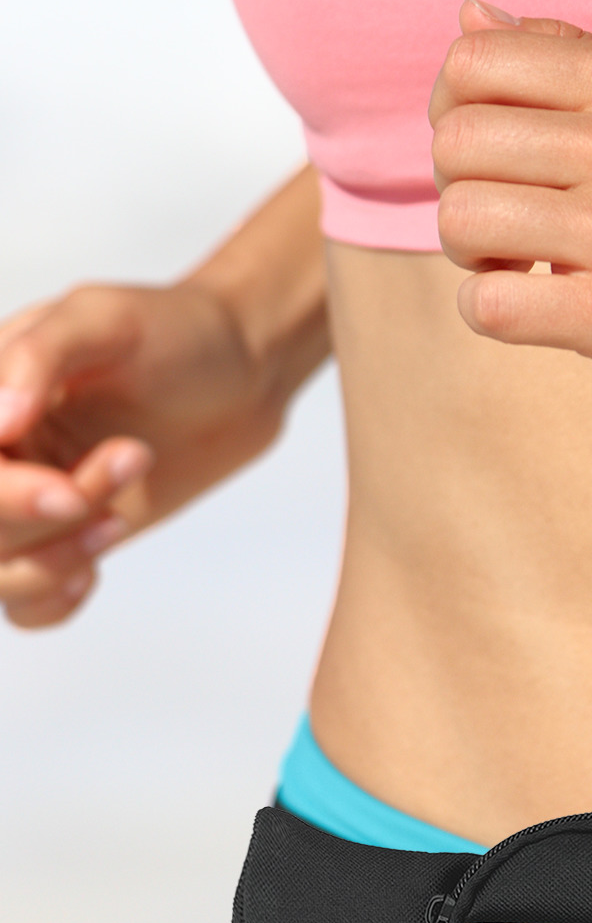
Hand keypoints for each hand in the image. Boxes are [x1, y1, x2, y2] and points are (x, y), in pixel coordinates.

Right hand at [0, 281, 290, 627]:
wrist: (237, 375)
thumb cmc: (172, 333)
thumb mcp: (104, 319)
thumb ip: (38, 356)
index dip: (3, 493)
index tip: (68, 491)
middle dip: (38, 518)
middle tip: (131, 458)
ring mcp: (24, 501)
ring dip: (56, 556)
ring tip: (125, 505)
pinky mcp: (65, 539)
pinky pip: (26, 604)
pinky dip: (53, 599)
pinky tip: (94, 570)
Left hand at [430, 0, 591, 424]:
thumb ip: (575, 63)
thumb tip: (470, 17)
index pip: (472, 65)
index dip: (456, 118)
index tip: (497, 164)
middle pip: (455, 144)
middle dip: (461, 192)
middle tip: (509, 230)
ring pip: (462, 222)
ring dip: (473, 259)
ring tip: (522, 272)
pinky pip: (490, 307)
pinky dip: (489, 314)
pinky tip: (532, 312)